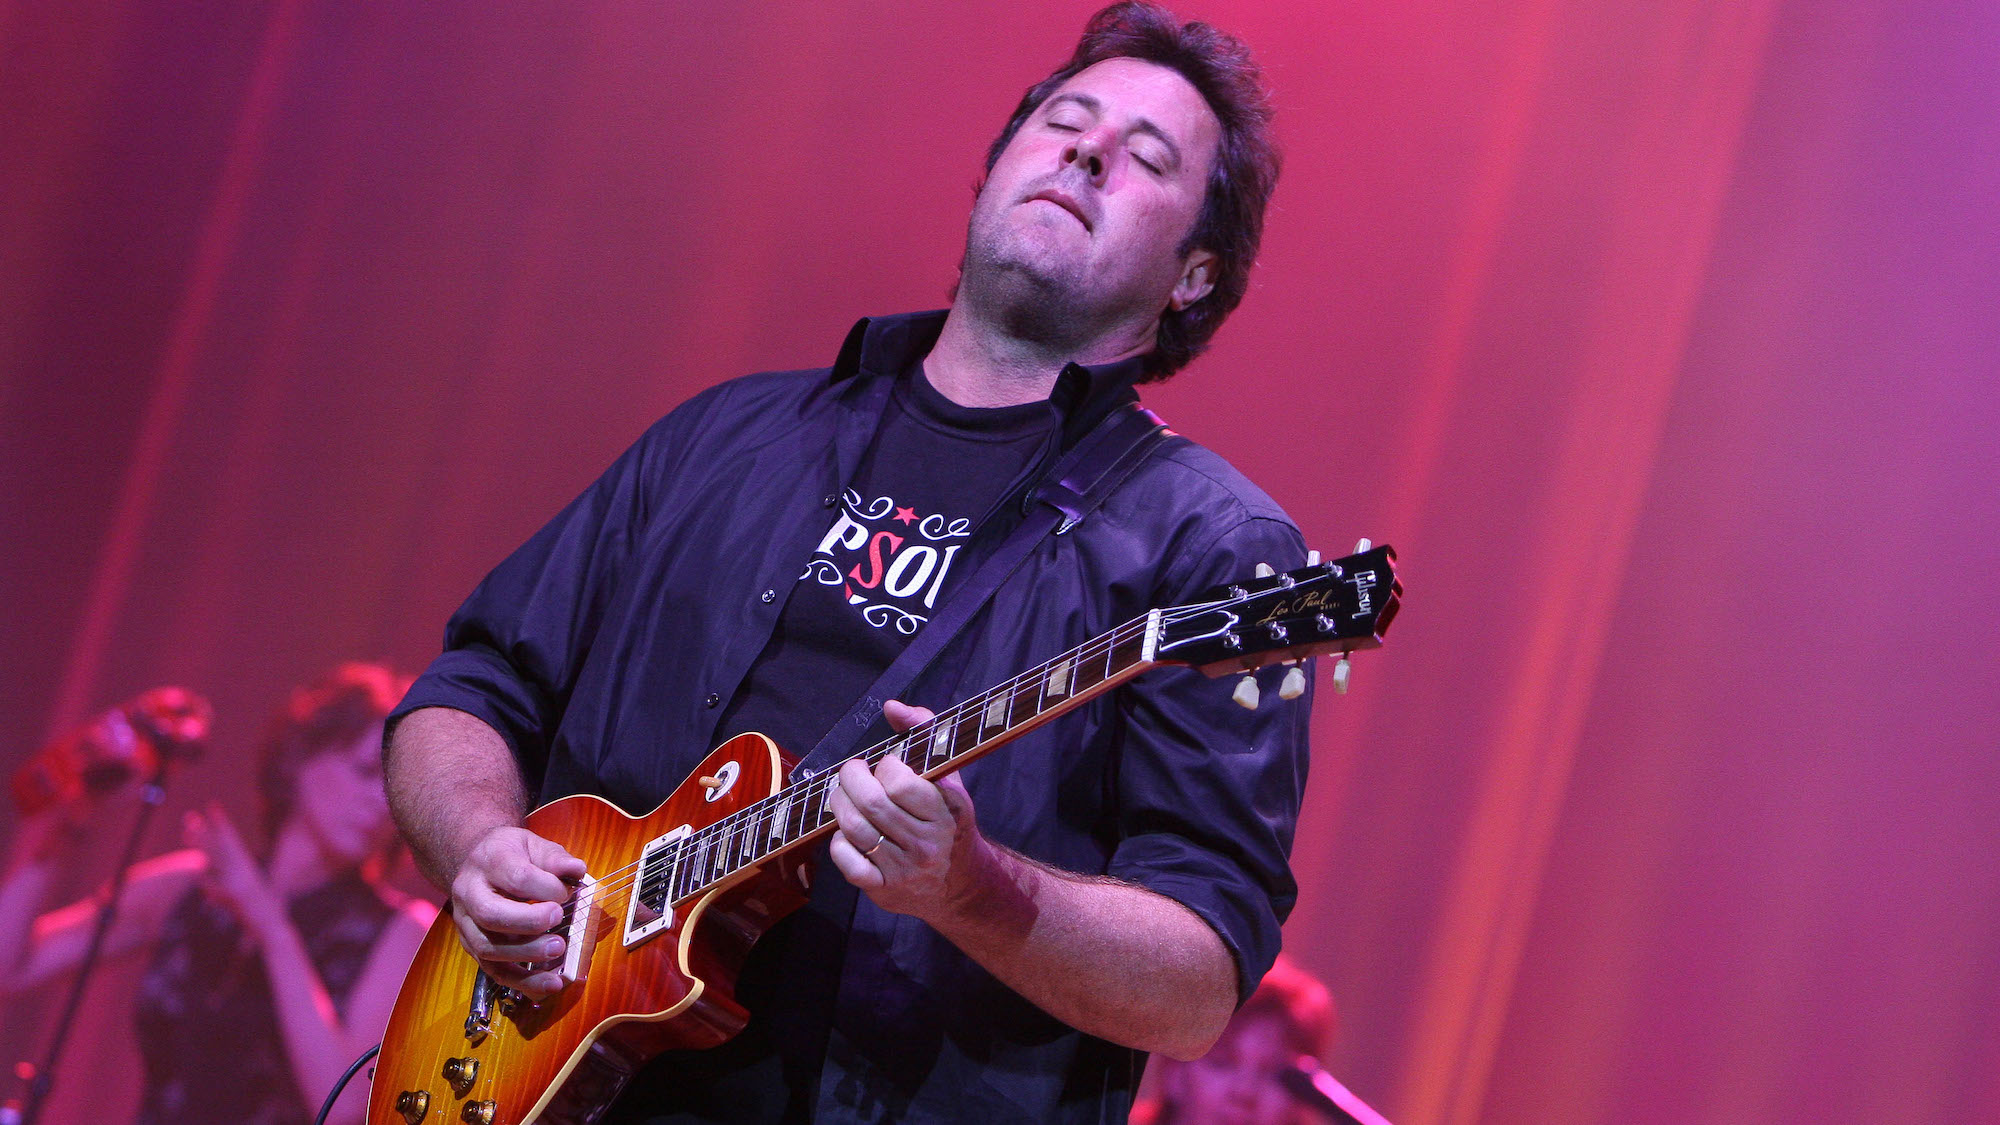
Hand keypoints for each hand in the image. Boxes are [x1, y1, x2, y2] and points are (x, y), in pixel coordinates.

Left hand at [184, 804, 283, 940]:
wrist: (274, 928)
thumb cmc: (261, 915)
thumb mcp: (239, 899)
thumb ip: (221, 889)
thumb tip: (205, 885)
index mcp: (248, 868)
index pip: (232, 841)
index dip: (221, 824)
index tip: (212, 807)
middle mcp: (245, 871)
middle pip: (222, 846)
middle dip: (205, 830)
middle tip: (190, 816)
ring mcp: (242, 882)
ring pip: (218, 859)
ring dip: (202, 845)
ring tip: (187, 833)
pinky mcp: (238, 895)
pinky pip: (216, 886)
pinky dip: (207, 881)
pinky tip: (198, 872)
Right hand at [447, 825, 586, 997]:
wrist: (479, 861)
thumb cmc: (512, 854)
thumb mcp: (534, 845)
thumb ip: (556, 859)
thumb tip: (577, 870)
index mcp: (489, 861)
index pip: (517, 877)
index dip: (546, 888)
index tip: (566, 892)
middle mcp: (470, 892)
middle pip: (491, 914)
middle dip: (529, 922)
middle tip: (559, 920)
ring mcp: (466, 922)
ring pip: (488, 947)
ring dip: (526, 955)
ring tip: (558, 950)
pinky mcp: (472, 946)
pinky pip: (493, 970)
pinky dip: (522, 981)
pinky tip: (548, 984)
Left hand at [826, 700, 992, 923]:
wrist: (958, 883)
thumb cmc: (947, 819)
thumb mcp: (947, 775)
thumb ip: (925, 731)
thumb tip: (892, 707)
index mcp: (947, 811)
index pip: (901, 783)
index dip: (884, 767)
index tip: (886, 766)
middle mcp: (928, 842)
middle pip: (871, 804)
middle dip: (850, 780)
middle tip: (852, 773)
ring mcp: (905, 869)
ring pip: (855, 829)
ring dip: (839, 805)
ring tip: (843, 796)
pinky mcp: (884, 890)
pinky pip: (848, 862)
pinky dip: (839, 842)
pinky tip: (847, 833)